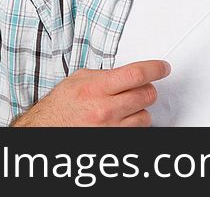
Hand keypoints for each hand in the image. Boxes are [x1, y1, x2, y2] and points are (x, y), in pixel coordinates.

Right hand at [10, 59, 170, 126]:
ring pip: (145, 116)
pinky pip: (137, 132)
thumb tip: (130, 72)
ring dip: (140, 110)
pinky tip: (122, 120)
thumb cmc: (61, 106)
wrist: (47, 128)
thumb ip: (107, 75)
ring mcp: (111, 129)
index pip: (137, 74)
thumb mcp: (80, 79)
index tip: (163, 67)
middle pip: (147, 95)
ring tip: (125, 107)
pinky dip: (134, 125)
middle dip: (147, 89)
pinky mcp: (114, 141)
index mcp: (97, 88)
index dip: (156, 68)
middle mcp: (105, 110)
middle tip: (139, 88)